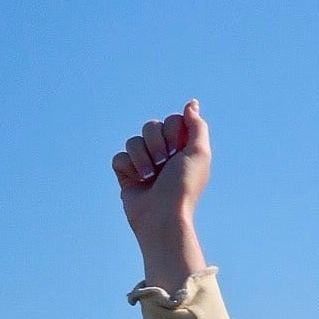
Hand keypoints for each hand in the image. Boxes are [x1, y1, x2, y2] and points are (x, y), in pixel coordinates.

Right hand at [111, 101, 211, 290]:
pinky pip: (119, 157)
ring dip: (143, 158)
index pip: (171, 120)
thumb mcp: (199, 152)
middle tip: (165, 162)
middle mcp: (163, 153)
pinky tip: (138, 182)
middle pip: (150, 126)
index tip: (179, 149)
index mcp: (182, 147)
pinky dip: (128, 168)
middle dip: (157, 143)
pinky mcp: (126, 174)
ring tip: (151, 176)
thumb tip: (191, 103)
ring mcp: (143, 163)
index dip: (173, 131)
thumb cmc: (184, 186)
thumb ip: (196, 125)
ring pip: (133, 141)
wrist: (163, 215)